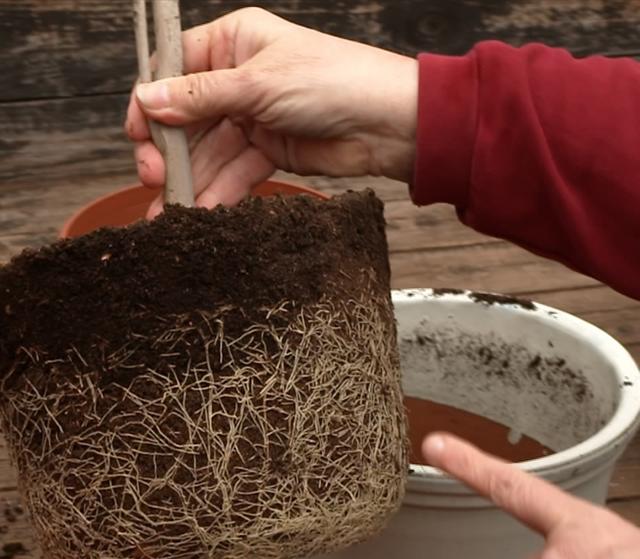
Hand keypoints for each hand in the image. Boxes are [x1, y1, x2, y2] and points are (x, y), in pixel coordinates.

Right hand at [126, 7, 417, 216]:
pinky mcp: (271, 150)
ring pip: (212, 151)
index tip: (136, 134)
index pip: (176, 69)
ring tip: (171, 213)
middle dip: (171, 151)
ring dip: (191, 181)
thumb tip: (147, 99)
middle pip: (190, 117)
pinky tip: (202, 211)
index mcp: (234, 42)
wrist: (385, 122)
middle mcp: (240, 78)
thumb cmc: (332, 80)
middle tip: (155, 179)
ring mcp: (255, 116)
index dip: (151, 101)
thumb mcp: (258, 83)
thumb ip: (200, 96)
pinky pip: (236, 172)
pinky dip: (220, 191)